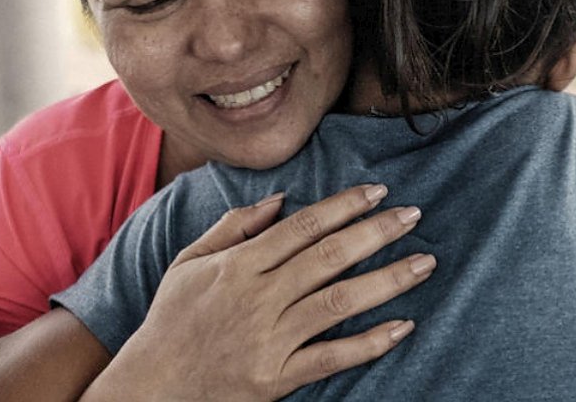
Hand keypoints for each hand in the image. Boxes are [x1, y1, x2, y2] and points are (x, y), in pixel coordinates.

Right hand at [104, 184, 432, 401]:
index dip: (344, 206)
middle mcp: (258, 298)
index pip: (302, 227)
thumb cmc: (172, 320)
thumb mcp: (190, 262)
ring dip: (387, 281)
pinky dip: (369, 343)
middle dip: (376, 233)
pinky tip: (402, 326)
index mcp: (239, 266)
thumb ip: (234, 226)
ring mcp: (269, 339)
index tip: (378, 192)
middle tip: (414, 215)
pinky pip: (331, 358)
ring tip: (424, 263)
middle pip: (328, 258)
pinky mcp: (277, 377)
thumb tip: (281, 199)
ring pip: (338, 302)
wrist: (151, 386)